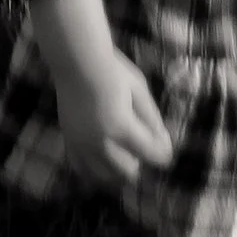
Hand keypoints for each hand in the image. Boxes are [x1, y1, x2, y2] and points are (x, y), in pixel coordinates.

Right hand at [36, 0, 174, 190]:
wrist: (77, 61)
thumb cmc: (113, 70)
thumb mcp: (139, 90)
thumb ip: (151, 118)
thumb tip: (162, 142)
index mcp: (120, 126)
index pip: (150, 154)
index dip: (163, 154)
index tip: (166, 148)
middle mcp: (99, 141)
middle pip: (128, 172)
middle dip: (141, 162)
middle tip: (143, 145)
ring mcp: (81, 144)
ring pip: (104, 176)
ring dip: (119, 170)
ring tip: (125, 153)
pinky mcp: (69, 142)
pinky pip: (83, 169)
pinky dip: (96, 169)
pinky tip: (105, 159)